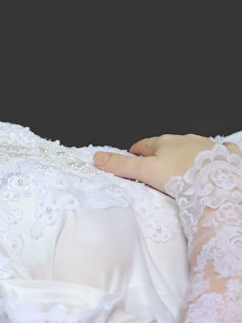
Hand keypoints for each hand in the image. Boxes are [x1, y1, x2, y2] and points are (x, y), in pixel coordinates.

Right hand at [93, 134, 237, 194]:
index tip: (133, 155)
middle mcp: (185, 140)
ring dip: (185, 155)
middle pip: (168, 146)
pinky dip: (213, 156)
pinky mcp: (224, 155)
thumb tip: (98, 157)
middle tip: (155, 167)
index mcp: (164, 142)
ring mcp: (206, 147)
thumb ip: (121, 165)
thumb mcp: (144, 172)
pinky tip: (211, 162)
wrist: (216, 182)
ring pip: (191, 148)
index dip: (137, 151)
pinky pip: (218, 152)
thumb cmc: (181, 176)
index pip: (145, 145)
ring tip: (180, 169)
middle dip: (161, 154)